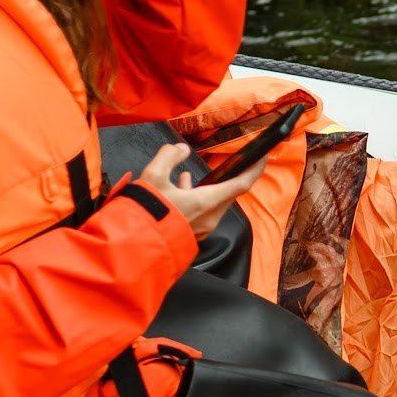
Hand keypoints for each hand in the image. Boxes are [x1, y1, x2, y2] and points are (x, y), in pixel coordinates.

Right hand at [135, 141, 266, 241]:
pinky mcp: (192, 235)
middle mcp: (210, 218)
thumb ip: (169, 156)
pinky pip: (201, 213)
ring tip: (183, 177)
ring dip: (205, 189)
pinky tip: (176, 192)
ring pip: (212, 203)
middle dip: (227, 177)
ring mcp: (202, 229)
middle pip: (228, 194)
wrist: (134, 247)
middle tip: (226, 163)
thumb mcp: (153, 175)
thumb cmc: (145, 212)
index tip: (262, 156)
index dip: (255, 168)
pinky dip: (195, 199)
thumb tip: (181, 150)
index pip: (242, 184)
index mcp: (207, 202)